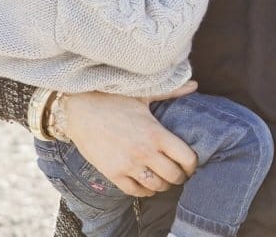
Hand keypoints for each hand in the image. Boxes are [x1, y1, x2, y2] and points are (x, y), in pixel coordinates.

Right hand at [60, 81, 198, 196]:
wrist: (80, 109)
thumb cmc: (114, 100)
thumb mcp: (144, 95)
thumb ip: (172, 92)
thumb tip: (195, 85)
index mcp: (156, 133)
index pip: (186, 158)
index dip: (193, 164)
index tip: (190, 164)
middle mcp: (145, 152)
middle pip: (174, 176)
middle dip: (180, 176)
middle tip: (179, 173)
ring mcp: (128, 165)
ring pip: (156, 186)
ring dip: (164, 185)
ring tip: (164, 179)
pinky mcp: (113, 173)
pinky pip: (135, 191)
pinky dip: (145, 191)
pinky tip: (147, 185)